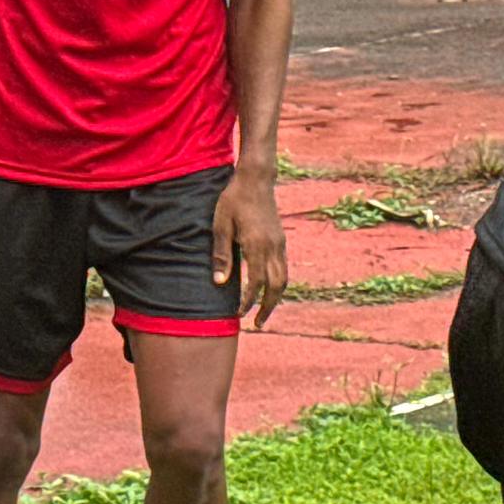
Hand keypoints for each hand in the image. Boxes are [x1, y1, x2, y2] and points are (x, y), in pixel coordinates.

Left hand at [211, 165, 287, 328]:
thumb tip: (219, 283)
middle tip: (257, 324)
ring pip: (283, 279)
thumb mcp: (220, 225)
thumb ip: (221, 255)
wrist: (255, 179)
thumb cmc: (233, 200)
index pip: (255, 282)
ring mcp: (280, 243)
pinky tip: (268, 290)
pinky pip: (284, 268)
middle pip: (276, 286)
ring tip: (264, 312)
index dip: (248, 301)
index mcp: (256, 245)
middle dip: (267, 308)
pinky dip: (278, 284)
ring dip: (275, 298)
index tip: (239, 314)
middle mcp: (273, 247)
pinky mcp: (281, 240)